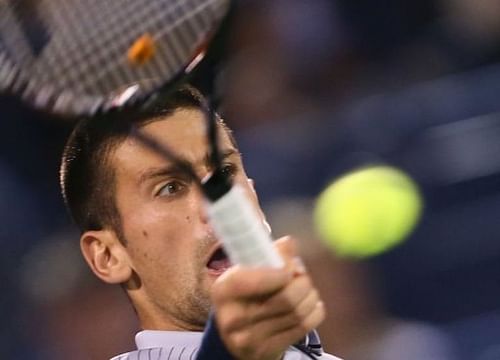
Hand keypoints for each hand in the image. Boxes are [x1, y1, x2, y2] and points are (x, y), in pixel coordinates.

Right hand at [211, 236, 325, 359]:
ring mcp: (250, 339)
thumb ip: (266, 254)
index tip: (290, 266)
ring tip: (306, 288)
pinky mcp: (267, 352)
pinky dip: (315, 311)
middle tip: (301, 275)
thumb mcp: (247, 272)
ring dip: (310, 295)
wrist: (237, 336)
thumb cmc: (246, 293)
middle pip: (285, 298)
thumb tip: (289, 243)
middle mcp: (233, 318)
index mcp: (223, 291)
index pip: (250, 280)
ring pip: (297, 312)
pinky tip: (310, 304)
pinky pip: (304, 327)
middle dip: (302, 282)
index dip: (278, 272)